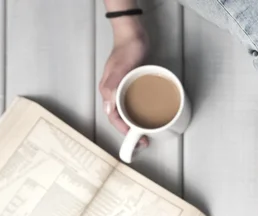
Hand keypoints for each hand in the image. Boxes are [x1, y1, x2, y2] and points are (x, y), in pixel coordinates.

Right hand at [98, 20, 149, 145]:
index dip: (124, 131)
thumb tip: (108, 108)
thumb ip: (112, 86)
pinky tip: (150, 115)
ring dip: (136, 123)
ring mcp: (121, 88)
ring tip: (148, 131)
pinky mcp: (131, 84)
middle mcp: (113, 92)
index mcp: (107, 91)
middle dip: (131, 131)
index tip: (137, 139)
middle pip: (120, 118)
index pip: (113, 118)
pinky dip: (140, 112)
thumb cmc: (127, 49)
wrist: (133, 34)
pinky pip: (134, 102)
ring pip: (127, 112)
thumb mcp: (121, 68)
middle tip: (144, 139)